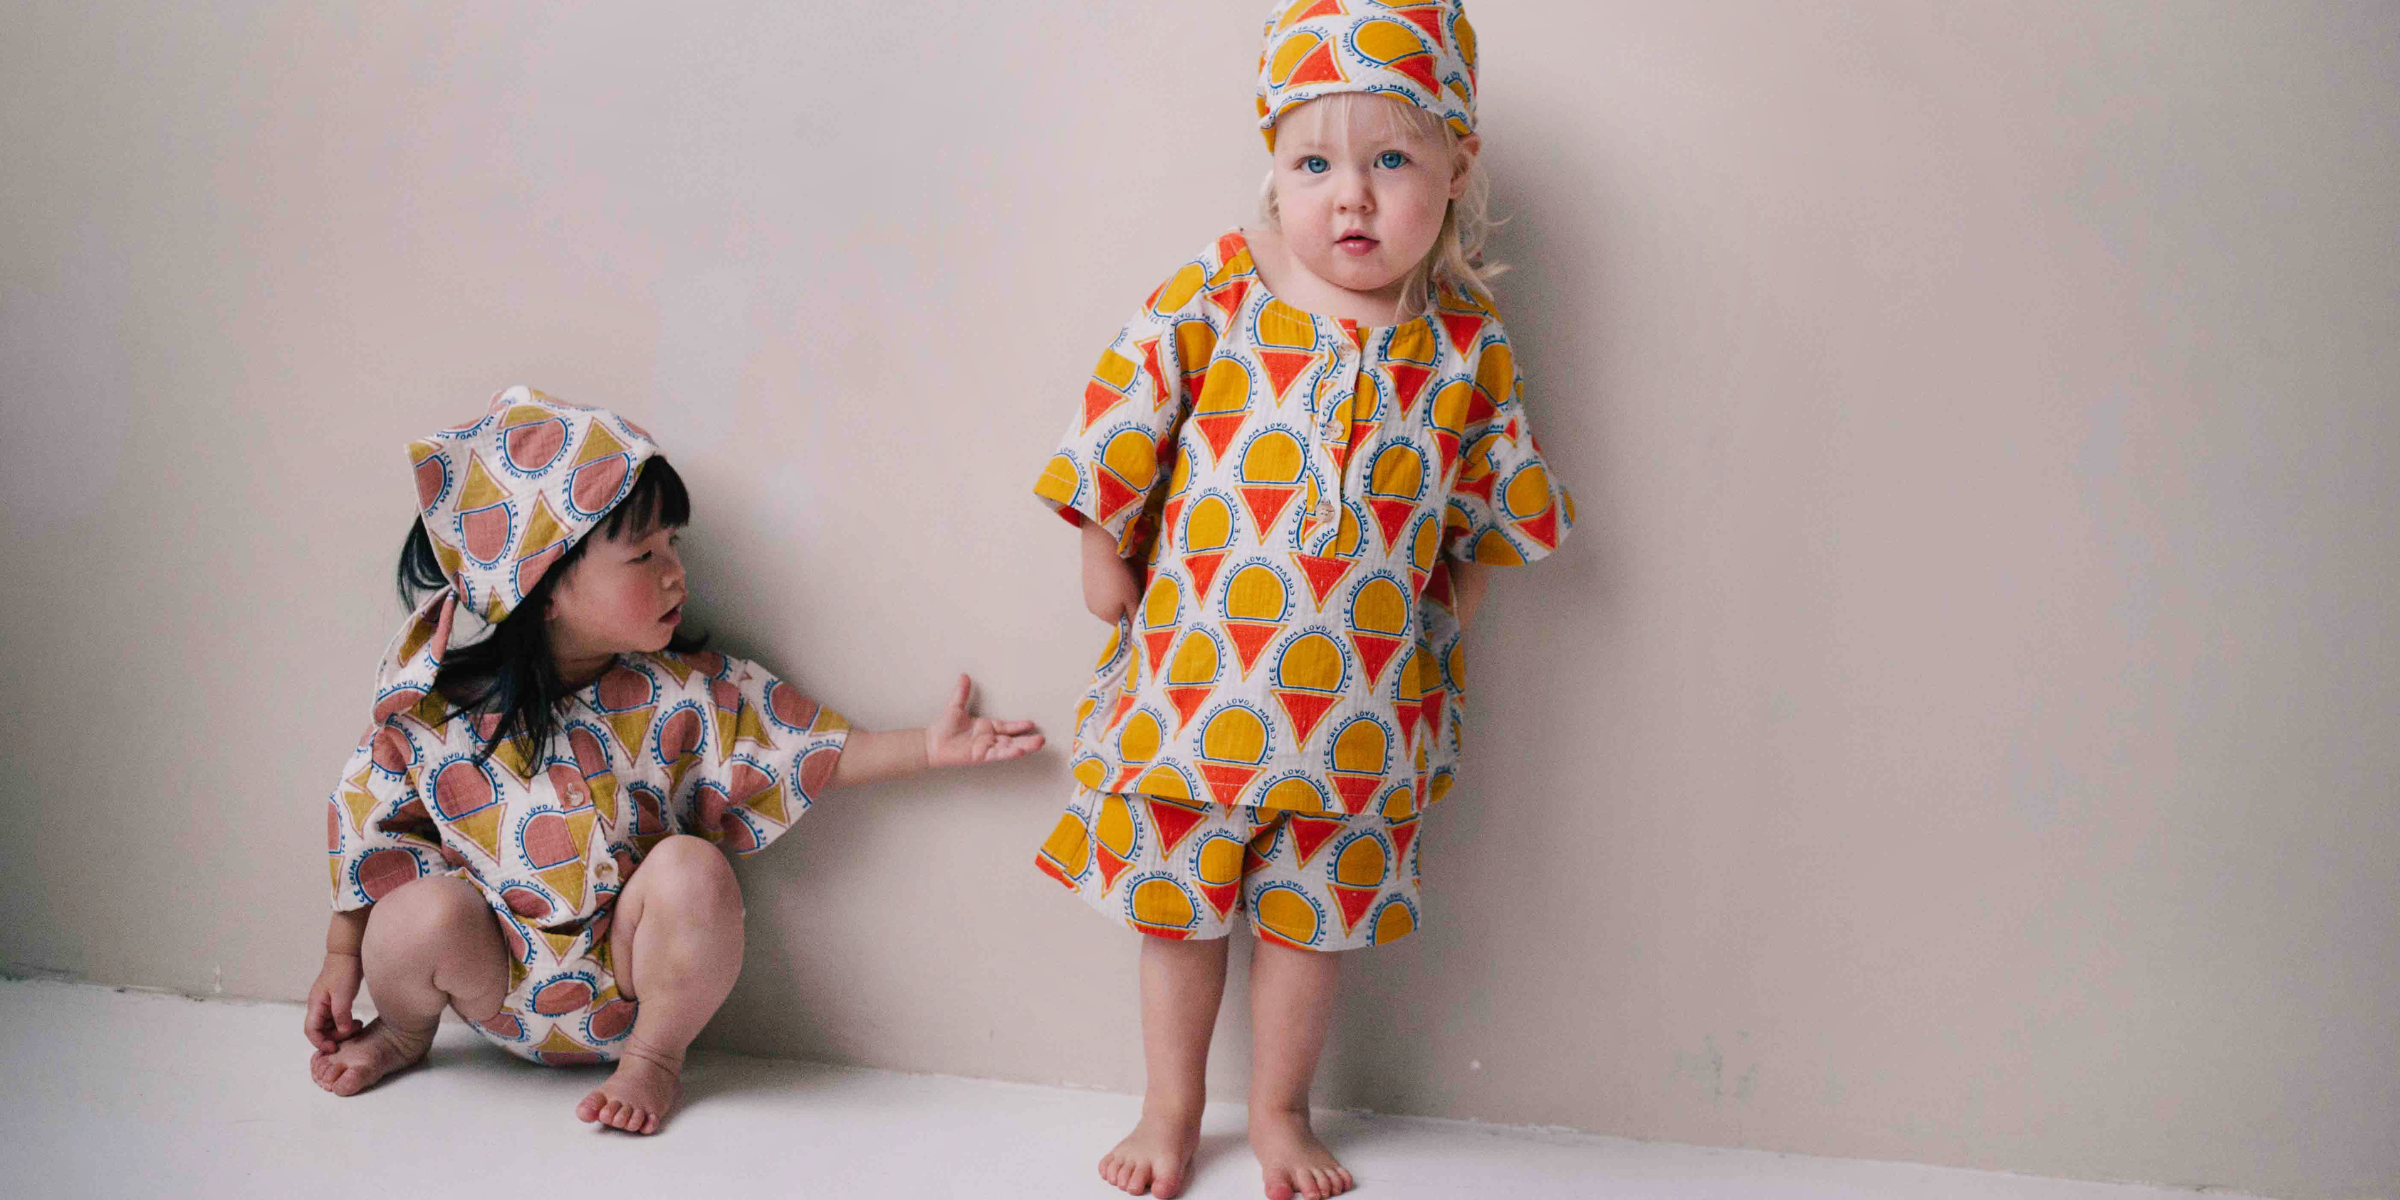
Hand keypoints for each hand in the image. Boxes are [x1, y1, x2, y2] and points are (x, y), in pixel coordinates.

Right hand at [304, 951, 363, 1052]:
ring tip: (358, 1026)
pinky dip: (345, 1023)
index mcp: (316, 1005)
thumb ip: (341, 1014)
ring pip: (329, 1025)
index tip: (334, 1047)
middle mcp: (318, 1006)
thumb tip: (343, 1030)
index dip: (320, 1042)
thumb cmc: (344, 971)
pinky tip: (357, 1021)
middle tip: (353, 1032)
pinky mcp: (336, 1001)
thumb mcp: (343, 995)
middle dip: (335, 1036)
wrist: (349, 954)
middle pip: (320, 1030)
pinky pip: (337, 1019)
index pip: (311, 1030)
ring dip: (342, 1030)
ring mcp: (326, 1004)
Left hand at [925, 674, 1045, 767]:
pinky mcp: (980, 756)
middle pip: (1012, 739)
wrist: (931, 742)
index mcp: (985, 727)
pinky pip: (997, 754)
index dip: (1018, 725)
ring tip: (1038, 744)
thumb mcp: (955, 706)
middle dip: (1027, 739)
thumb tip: (964, 676)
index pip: (1006, 726)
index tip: (1031, 723)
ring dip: (1024, 746)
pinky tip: (1019, 751)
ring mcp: (985, 748)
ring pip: (1009, 748)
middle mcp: (988, 739)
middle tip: (1042, 740)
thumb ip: (961, 692)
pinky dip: (1009, 753)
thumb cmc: (943, 728)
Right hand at [1081, 521, 1142, 624]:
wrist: (1101, 549)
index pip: (1124, 626)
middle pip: (1116, 615)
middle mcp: (1094, 610)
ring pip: (1109, 603)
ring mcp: (1088, 596)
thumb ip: (1134, 616)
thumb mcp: (1133, 598)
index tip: (1141, 603)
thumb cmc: (1120, 576)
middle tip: (1136, 589)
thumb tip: (1136, 631)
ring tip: (1126, 579)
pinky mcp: (1086, 583)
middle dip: (1126, 606)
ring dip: (1118, 596)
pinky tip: (1115, 574)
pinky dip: (1110, 587)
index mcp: (1106, 616)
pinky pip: (1102, 592)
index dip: (1134, 616)